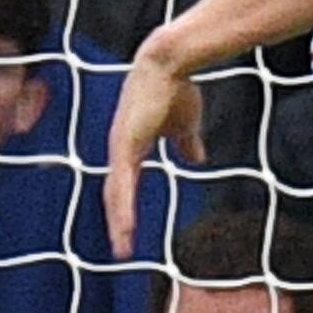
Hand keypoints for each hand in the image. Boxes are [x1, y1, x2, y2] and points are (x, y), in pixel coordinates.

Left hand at [105, 43, 205, 259]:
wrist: (170, 63)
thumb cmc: (176, 88)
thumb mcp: (185, 124)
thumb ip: (187, 142)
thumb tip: (196, 158)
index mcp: (131, 147)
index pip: (124, 184)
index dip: (125, 207)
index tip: (128, 230)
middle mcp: (120, 150)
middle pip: (115, 194)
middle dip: (118, 223)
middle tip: (122, 249)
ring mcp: (119, 148)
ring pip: (116, 195)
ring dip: (119, 223)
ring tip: (122, 249)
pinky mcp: (124, 145)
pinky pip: (122, 183)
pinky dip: (123, 207)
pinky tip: (124, 227)